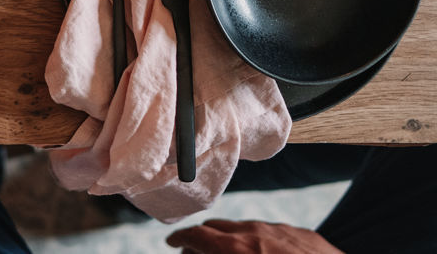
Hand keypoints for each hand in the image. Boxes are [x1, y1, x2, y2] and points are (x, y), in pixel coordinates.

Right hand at [166, 220, 342, 253]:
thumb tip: (197, 252)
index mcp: (237, 248)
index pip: (196, 235)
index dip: (179, 238)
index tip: (172, 243)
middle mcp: (256, 232)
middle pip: (218, 226)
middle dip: (203, 237)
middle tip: (197, 251)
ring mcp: (282, 230)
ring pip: (247, 227)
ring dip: (232, 238)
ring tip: (232, 252)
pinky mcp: (305, 234)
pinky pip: (275, 232)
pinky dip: (262, 240)